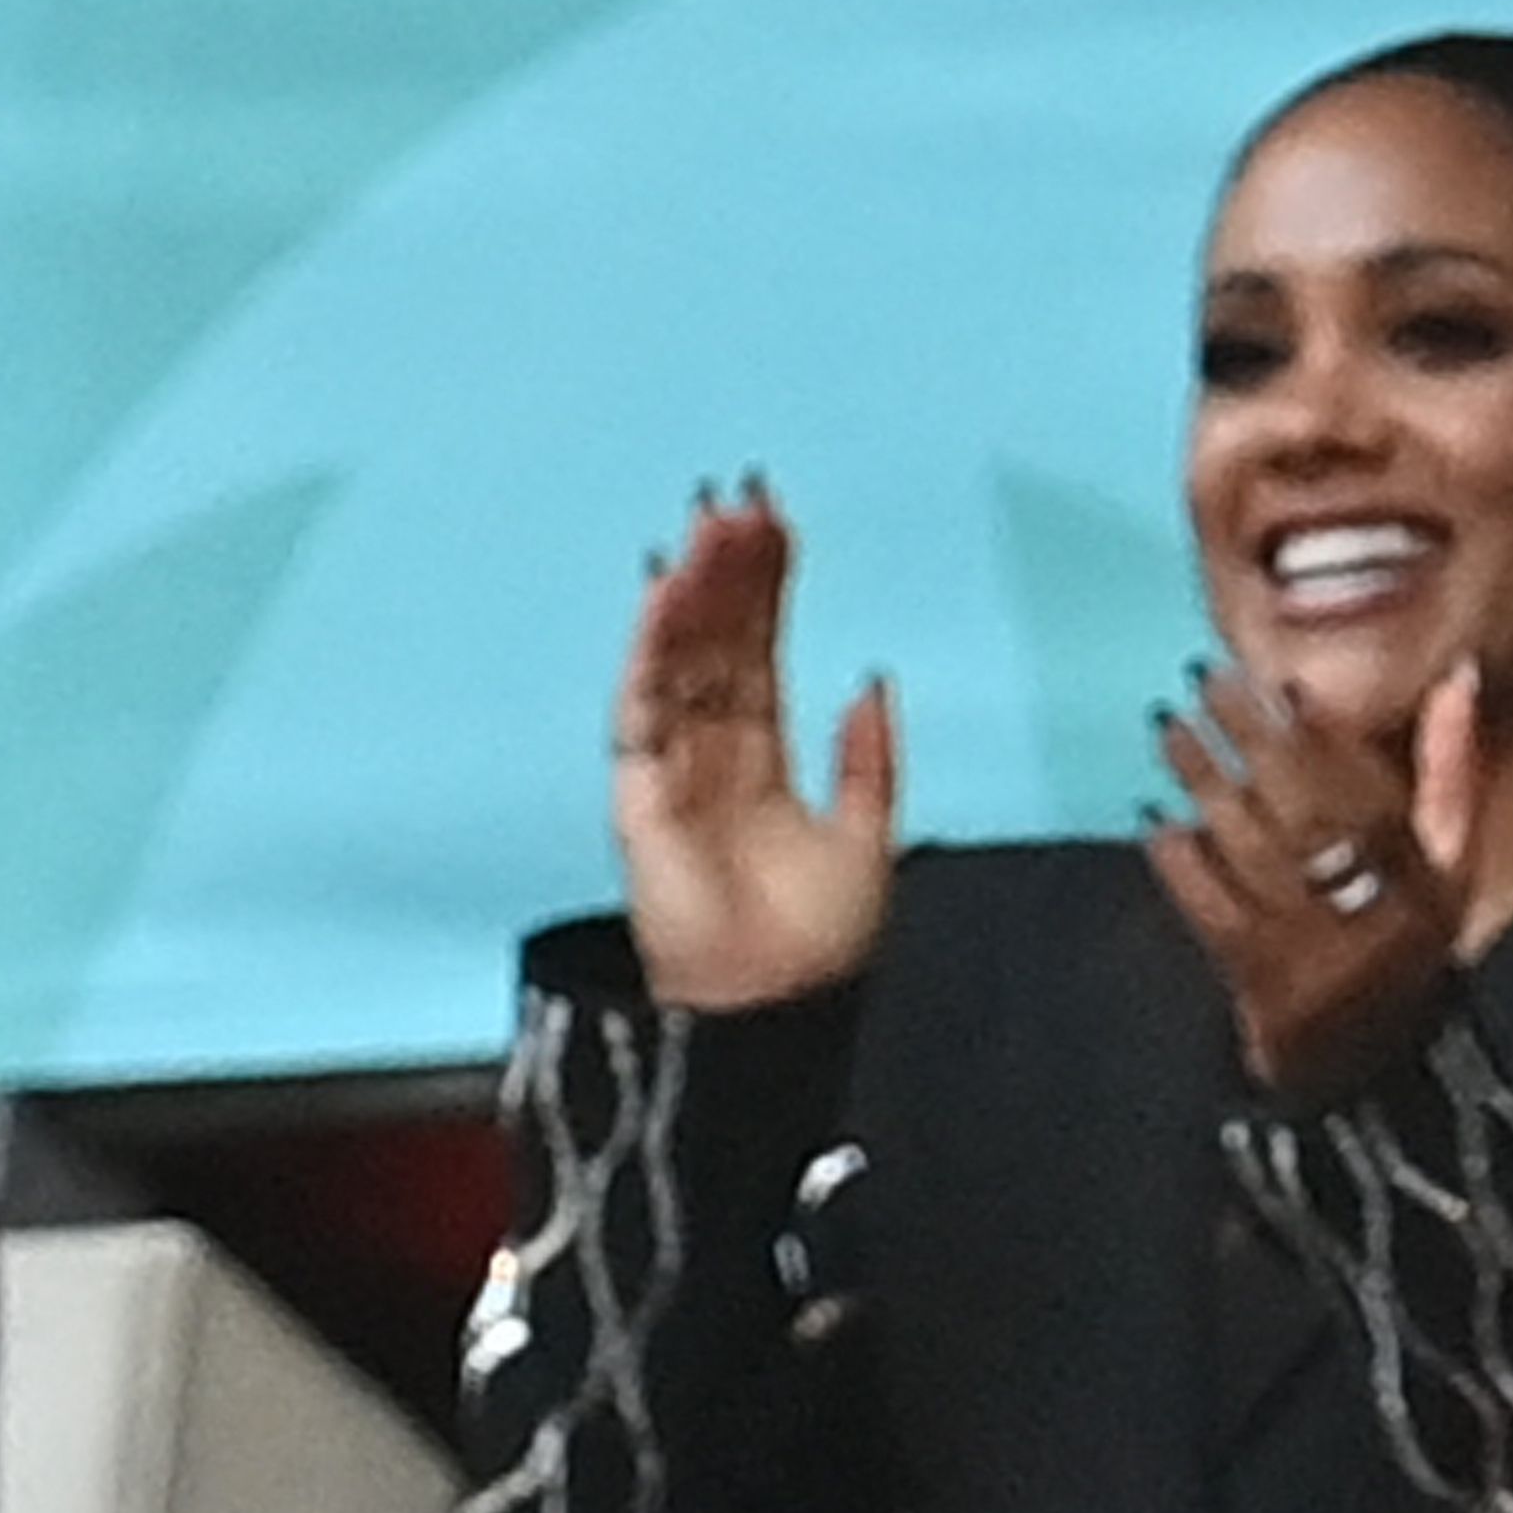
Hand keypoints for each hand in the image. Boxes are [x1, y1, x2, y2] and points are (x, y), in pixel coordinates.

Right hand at [611, 480, 897, 1012]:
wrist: (773, 1011)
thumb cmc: (813, 948)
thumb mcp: (869, 836)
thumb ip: (869, 759)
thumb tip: (872, 680)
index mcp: (762, 762)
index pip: (760, 656)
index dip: (768, 593)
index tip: (779, 526)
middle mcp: (711, 756)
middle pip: (718, 646)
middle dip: (730, 576)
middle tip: (744, 501)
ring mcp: (671, 772)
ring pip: (680, 664)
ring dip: (694, 595)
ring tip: (713, 527)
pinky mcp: (639, 795)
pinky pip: (643, 708)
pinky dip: (653, 649)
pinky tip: (668, 592)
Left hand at [1138, 657, 1476, 1106]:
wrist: (1369, 1055)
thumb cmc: (1408, 933)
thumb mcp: (1451, 862)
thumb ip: (1452, 769)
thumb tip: (1456, 674)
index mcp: (1430, 881)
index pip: (1378, 797)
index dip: (1331, 738)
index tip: (1286, 683)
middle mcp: (1373, 915)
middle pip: (1307, 814)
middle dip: (1253, 739)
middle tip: (1206, 679)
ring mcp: (1309, 953)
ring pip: (1253, 854)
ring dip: (1205, 784)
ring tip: (1168, 726)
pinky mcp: (1254, 983)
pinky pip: (1212, 914)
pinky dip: (1182, 864)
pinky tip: (1156, 819)